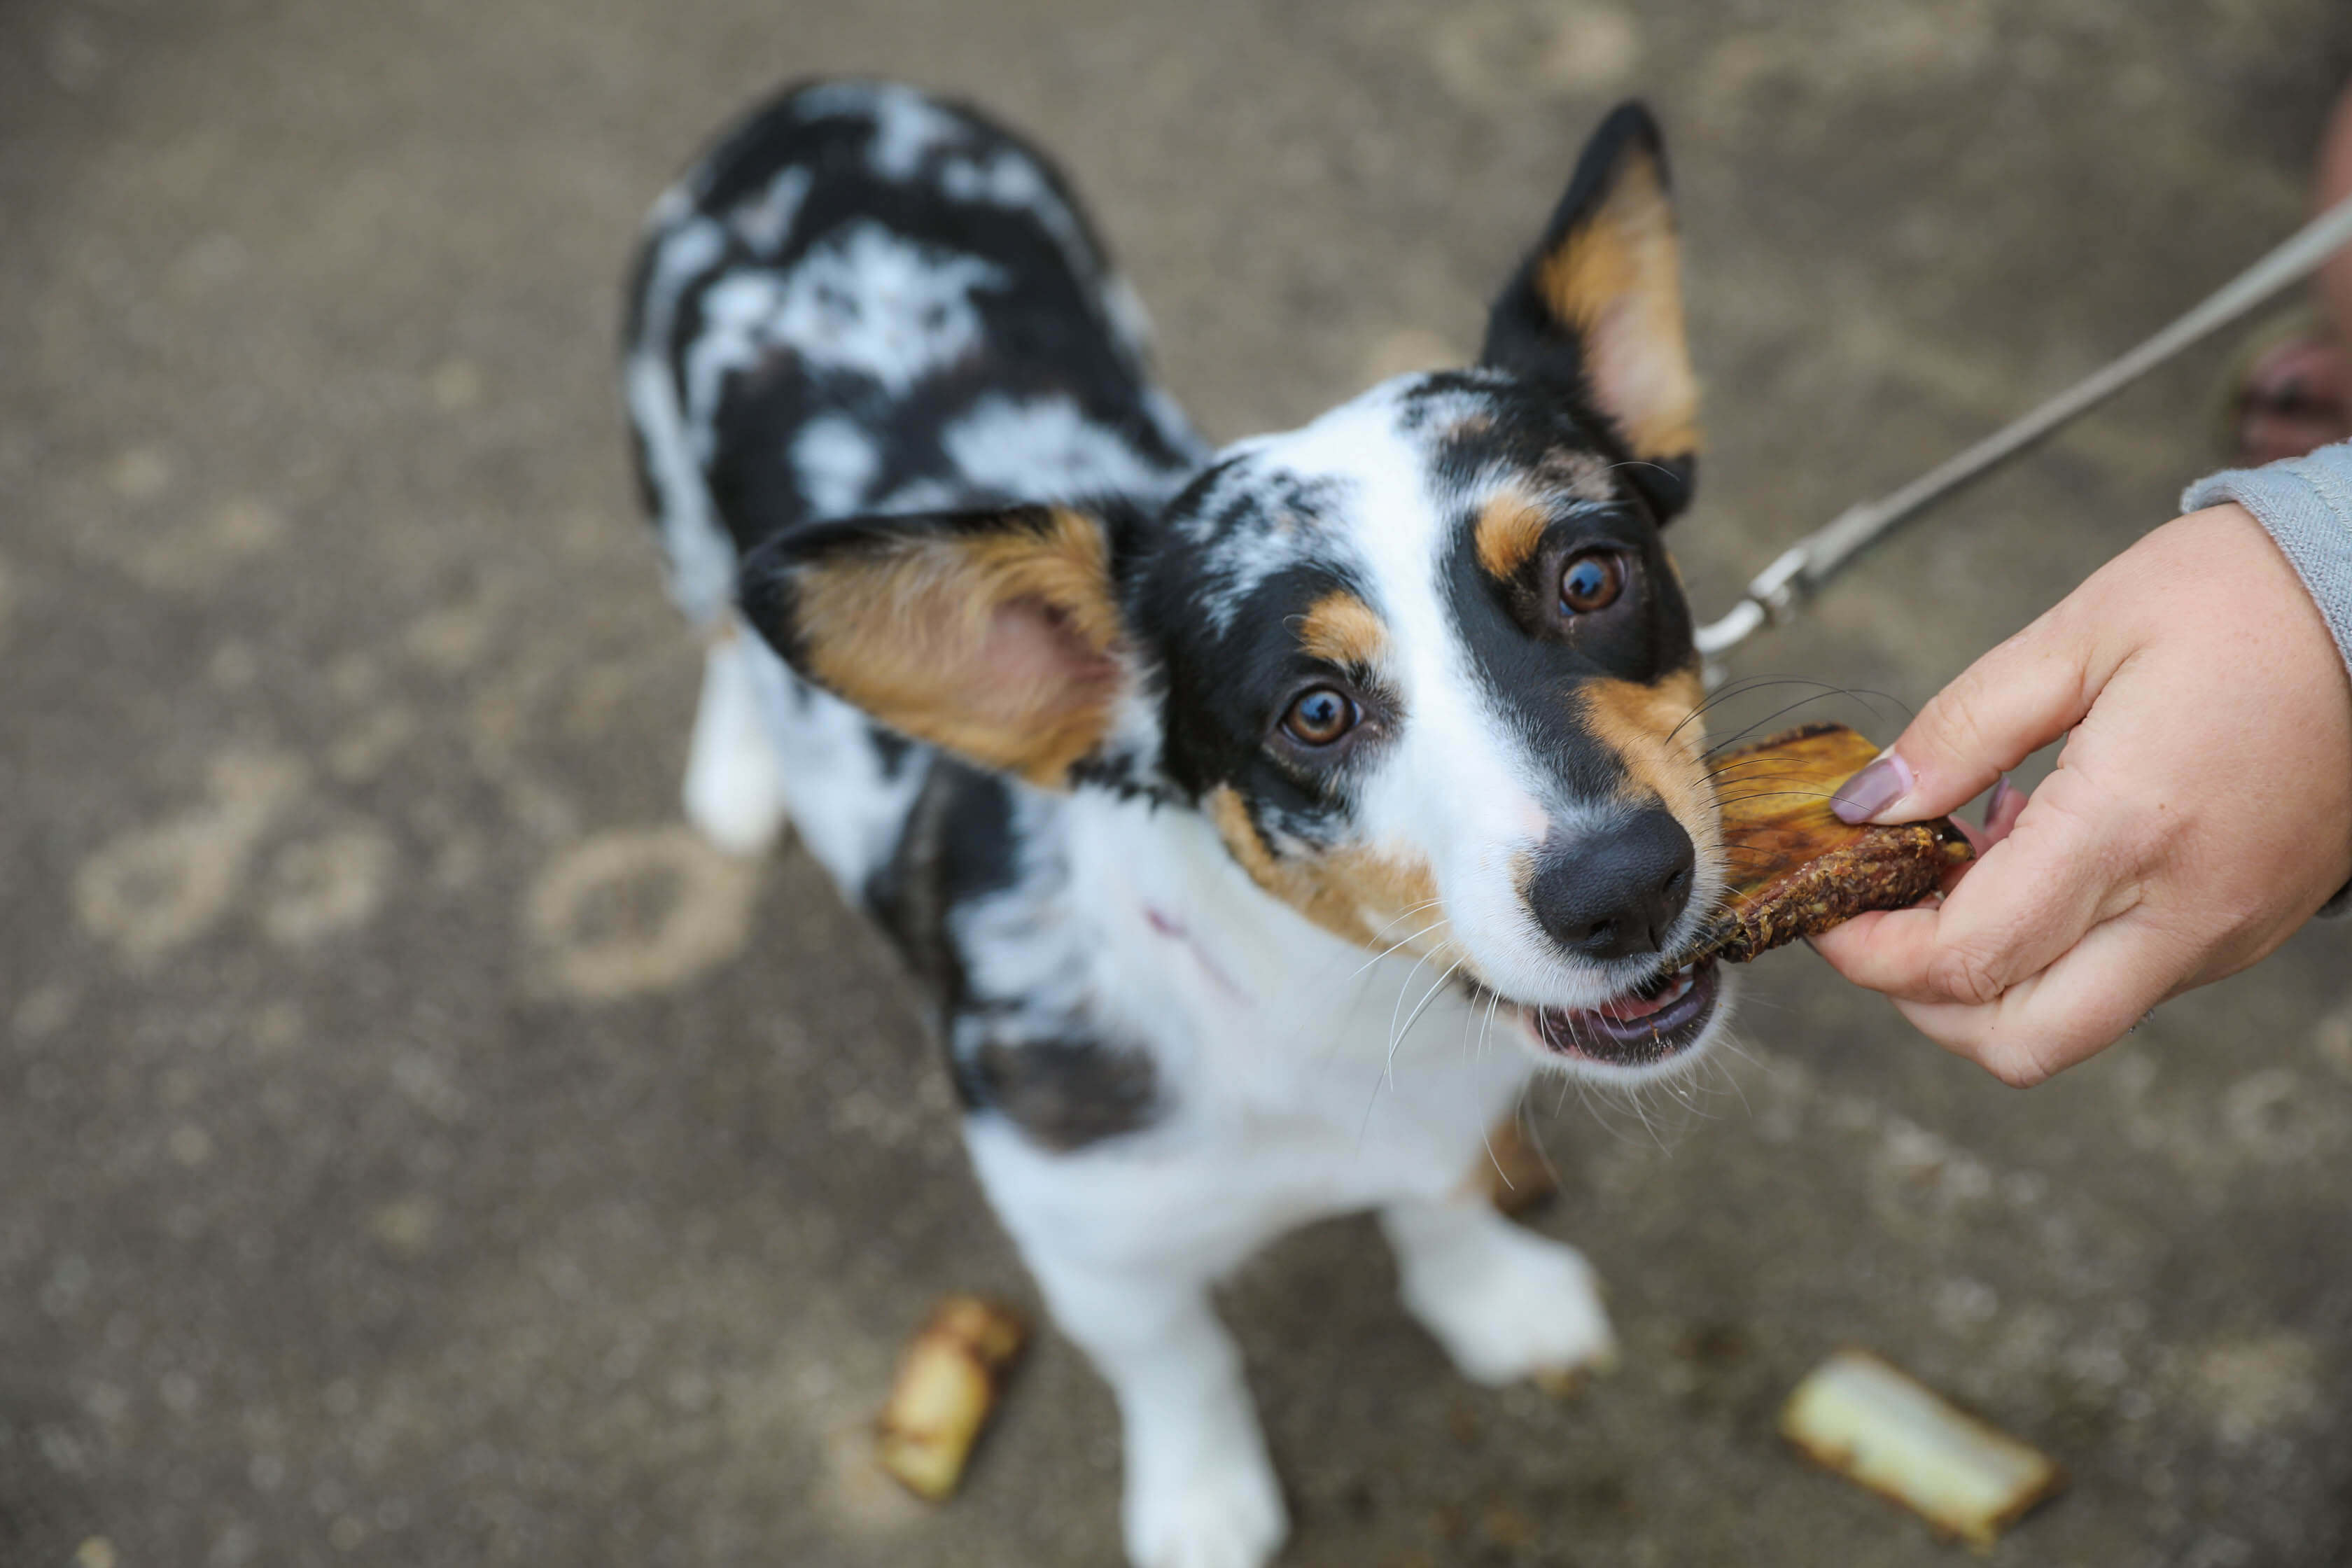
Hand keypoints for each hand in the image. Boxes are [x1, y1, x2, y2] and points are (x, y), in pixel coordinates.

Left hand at [1809, 503, 2351, 1084]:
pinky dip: (2055, 950)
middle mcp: (2185, 909)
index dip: (1872, 952)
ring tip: (1967, 868)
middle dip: (1922, 1001)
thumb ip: (1961, 728)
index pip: (1969, 961)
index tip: (1830, 907)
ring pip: (2073, 1023)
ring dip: (1989, 978)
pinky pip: (2126, 982)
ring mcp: (2225, 931)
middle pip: (2020, 1042)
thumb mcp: (2081, 632)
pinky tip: (2038, 856)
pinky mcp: (2246, 927)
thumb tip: (1867, 804)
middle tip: (1880, 918)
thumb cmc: (2250, 599)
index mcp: (2131, 828)